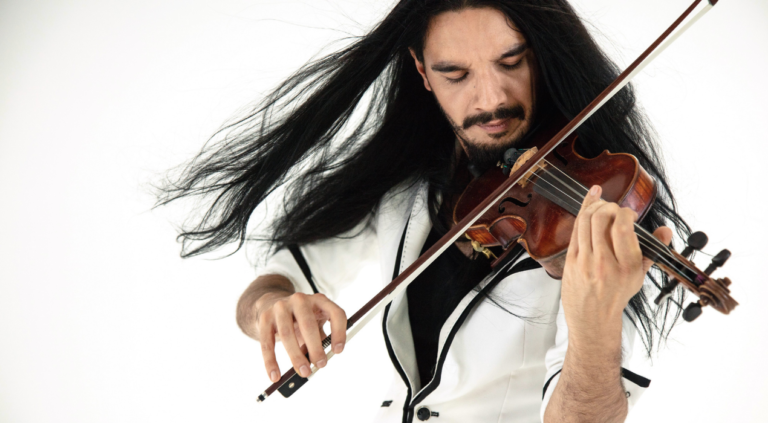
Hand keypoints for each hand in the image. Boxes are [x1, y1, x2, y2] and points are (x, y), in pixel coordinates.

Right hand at [255, 292, 346, 381]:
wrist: (271, 304)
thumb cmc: (299, 319)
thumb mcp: (314, 323)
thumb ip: (319, 340)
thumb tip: (318, 364)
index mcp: (319, 300)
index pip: (335, 313)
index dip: (339, 332)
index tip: (337, 351)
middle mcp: (300, 300)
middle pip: (308, 324)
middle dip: (315, 348)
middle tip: (321, 365)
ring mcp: (280, 307)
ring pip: (287, 334)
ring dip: (296, 356)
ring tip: (304, 372)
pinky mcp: (265, 318)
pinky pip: (267, 343)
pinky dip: (271, 362)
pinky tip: (275, 376)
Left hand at [561, 185, 671, 341]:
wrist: (592, 318)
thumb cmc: (616, 296)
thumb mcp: (639, 276)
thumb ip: (652, 250)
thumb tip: (666, 231)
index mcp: (626, 266)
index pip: (623, 228)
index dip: (625, 212)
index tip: (629, 214)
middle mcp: (605, 263)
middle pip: (602, 219)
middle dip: (609, 206)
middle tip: (615, 209)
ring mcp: (585, 261)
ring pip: (585, 221)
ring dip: (595, 206)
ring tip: (603, 206)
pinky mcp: (570, 260)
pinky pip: (575, 230)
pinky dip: (582, 212)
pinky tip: (589, 202)